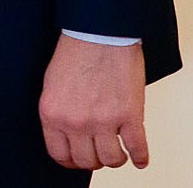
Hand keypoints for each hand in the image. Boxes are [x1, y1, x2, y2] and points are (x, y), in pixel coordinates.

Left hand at [39, 33, 149, 170]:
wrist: (100, 32)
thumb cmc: (76, 52)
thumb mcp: (52, 85)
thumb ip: (58, 112)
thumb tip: (66, 135)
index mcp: (52, 114)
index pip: (59, 154)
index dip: (71, 160)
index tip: (78, 159)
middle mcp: (75, 122)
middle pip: (86, 160)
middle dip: (94, 159)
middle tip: (100, 153)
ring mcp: (103, 121)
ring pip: (111, 159)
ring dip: (116, 159)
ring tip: (119, 152)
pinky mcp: (129, 115)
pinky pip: (137, 148)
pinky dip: (140, 157)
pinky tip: (140, 159)